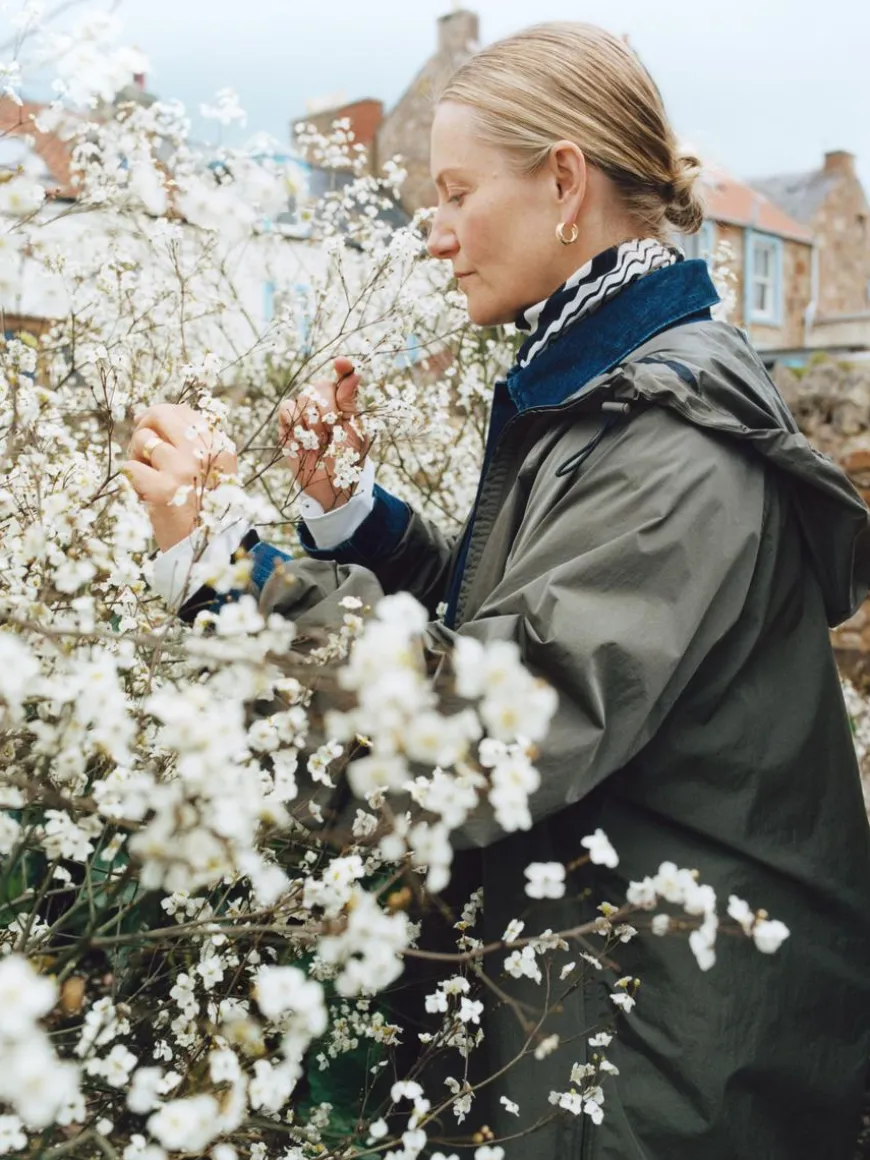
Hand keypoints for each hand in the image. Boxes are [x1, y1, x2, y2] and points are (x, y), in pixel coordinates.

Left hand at [123, 403, 238, 551]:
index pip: (184, 411)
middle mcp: (203, 454)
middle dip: (145, 426)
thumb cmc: (207, 509)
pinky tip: (145, 493)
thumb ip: (194, 444)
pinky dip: (132, 480)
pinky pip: (129, 467)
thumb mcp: (215, 472)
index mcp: (220, 447)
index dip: (161, 416)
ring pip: (142, 440)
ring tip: (149, 477)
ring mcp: (181, 470)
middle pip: (161, 415)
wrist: (211, 550)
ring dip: (137, 457)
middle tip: (143, 448)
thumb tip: (148, 416)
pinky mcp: (160, 489)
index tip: (151, 428)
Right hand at [278, 356, 369, 510]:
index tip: (341, 363)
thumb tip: (355, 372)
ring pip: (303, 397)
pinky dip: (295, 422)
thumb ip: (350, 402)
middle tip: (331, 432)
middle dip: (327, 409)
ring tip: (319, 441)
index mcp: (344, 403)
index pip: (344, 376)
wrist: (329, 487)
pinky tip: (303, 440)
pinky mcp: (287, 425)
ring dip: (313, 422)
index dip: (343, 367)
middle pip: (320, 386)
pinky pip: (286, 409)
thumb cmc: (346, 461)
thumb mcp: (355, 432)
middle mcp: (324, 404)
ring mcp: (305, 414)